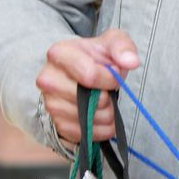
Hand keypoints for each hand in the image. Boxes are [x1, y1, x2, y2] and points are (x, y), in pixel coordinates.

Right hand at [35, 28, 140, 142]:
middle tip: (108, 90)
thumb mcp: (113, 43)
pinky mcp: (57, 124)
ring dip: (107, 114)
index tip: (115, 74)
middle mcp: (48, 79)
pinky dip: (101, 130)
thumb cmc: (98, 58)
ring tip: (106, 102)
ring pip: (87, 119)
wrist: (86, 75)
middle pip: (88, 100)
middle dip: (108, 97)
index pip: (89, 75)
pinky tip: (104, 117)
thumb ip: (123, 47)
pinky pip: (84, 134)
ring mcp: (50, 103)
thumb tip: (131, 61)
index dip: (110, 79)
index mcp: (59, 54)